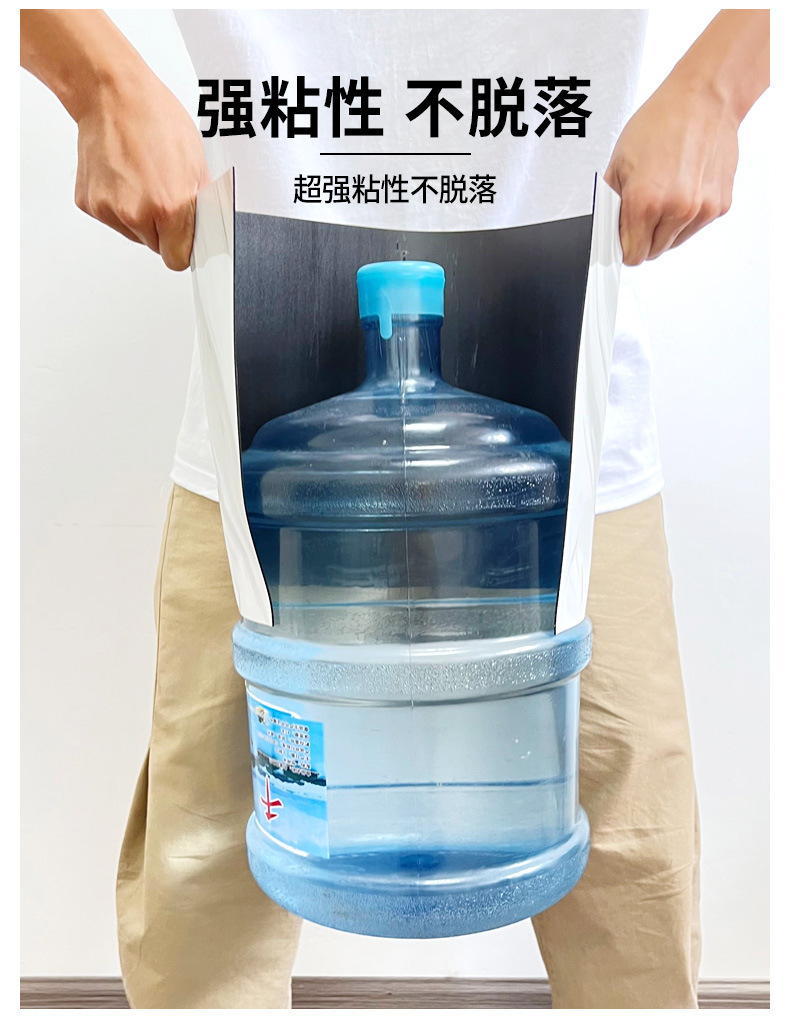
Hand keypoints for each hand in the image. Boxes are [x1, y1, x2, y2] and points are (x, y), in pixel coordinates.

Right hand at [74, 69, 209, 270]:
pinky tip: (123, 176)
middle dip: (163, 229)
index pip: (177, 259)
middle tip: (161, 192)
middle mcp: (136, 214)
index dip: (182, 246)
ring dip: (140, 216)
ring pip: (133, 234)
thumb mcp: (196, 165)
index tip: (183, 235)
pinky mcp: (89, 203)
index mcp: (168, 208)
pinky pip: (111, 218)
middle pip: (155, 247)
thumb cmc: (156, 120)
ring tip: (142, 178)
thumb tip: (205, 232)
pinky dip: (118, 203)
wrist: (112, 95)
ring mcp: (109, 210)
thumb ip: (200, 207)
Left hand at [604, 75, 738, 265]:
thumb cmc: (662, 122)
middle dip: (642, 238)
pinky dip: (685, 217)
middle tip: (642, 209)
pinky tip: (683, 187)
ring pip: (673, 243)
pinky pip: (694, 227)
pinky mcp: (720, 206)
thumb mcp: (619, 162)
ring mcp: (702, 209)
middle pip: (652, 253)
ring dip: (664, 229)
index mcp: (647, 201)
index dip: (623, 246)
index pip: (632, 255)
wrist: (705, 98)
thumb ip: (611, 204)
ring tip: (664, 193)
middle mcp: (677, 210)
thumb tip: (606, 231)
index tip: (622, 236)